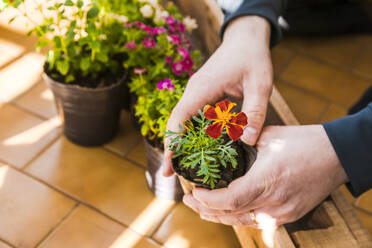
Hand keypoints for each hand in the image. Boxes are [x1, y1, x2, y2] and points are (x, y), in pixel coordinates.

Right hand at [164, 16, 272, 175]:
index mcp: (203, 88)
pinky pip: (192, 117)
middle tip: (172, 174)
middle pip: (175, 123)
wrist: (246, 39)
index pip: (179, 118)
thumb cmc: (253, 57)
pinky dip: (191, 133)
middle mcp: (194, 92)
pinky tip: (197, 148)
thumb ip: (255, 112)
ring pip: (182, 121)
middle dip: (172, 148)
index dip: (172, 141)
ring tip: (182, 167)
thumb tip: (248, 142)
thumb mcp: (260, 84)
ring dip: (180, 142)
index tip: (170, 163)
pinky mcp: (202, 95)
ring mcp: (196, 93)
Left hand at [183, 125, 347, 227]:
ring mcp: (283, 213)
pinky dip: (238, 217)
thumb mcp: (268, 137)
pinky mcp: (289, 216)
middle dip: (206, 209)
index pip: (230, 200)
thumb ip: (242, 143)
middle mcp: (275, 202)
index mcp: (268, 179)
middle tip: (188, 199)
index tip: (192, 192)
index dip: (207, 201)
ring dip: (220, 216)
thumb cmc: (302, 142)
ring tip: (201, 208)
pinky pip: (257, 221)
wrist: (336, 156)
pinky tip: (226, 211)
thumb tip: (218, 144)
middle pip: (232, 215)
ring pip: (243, 222)